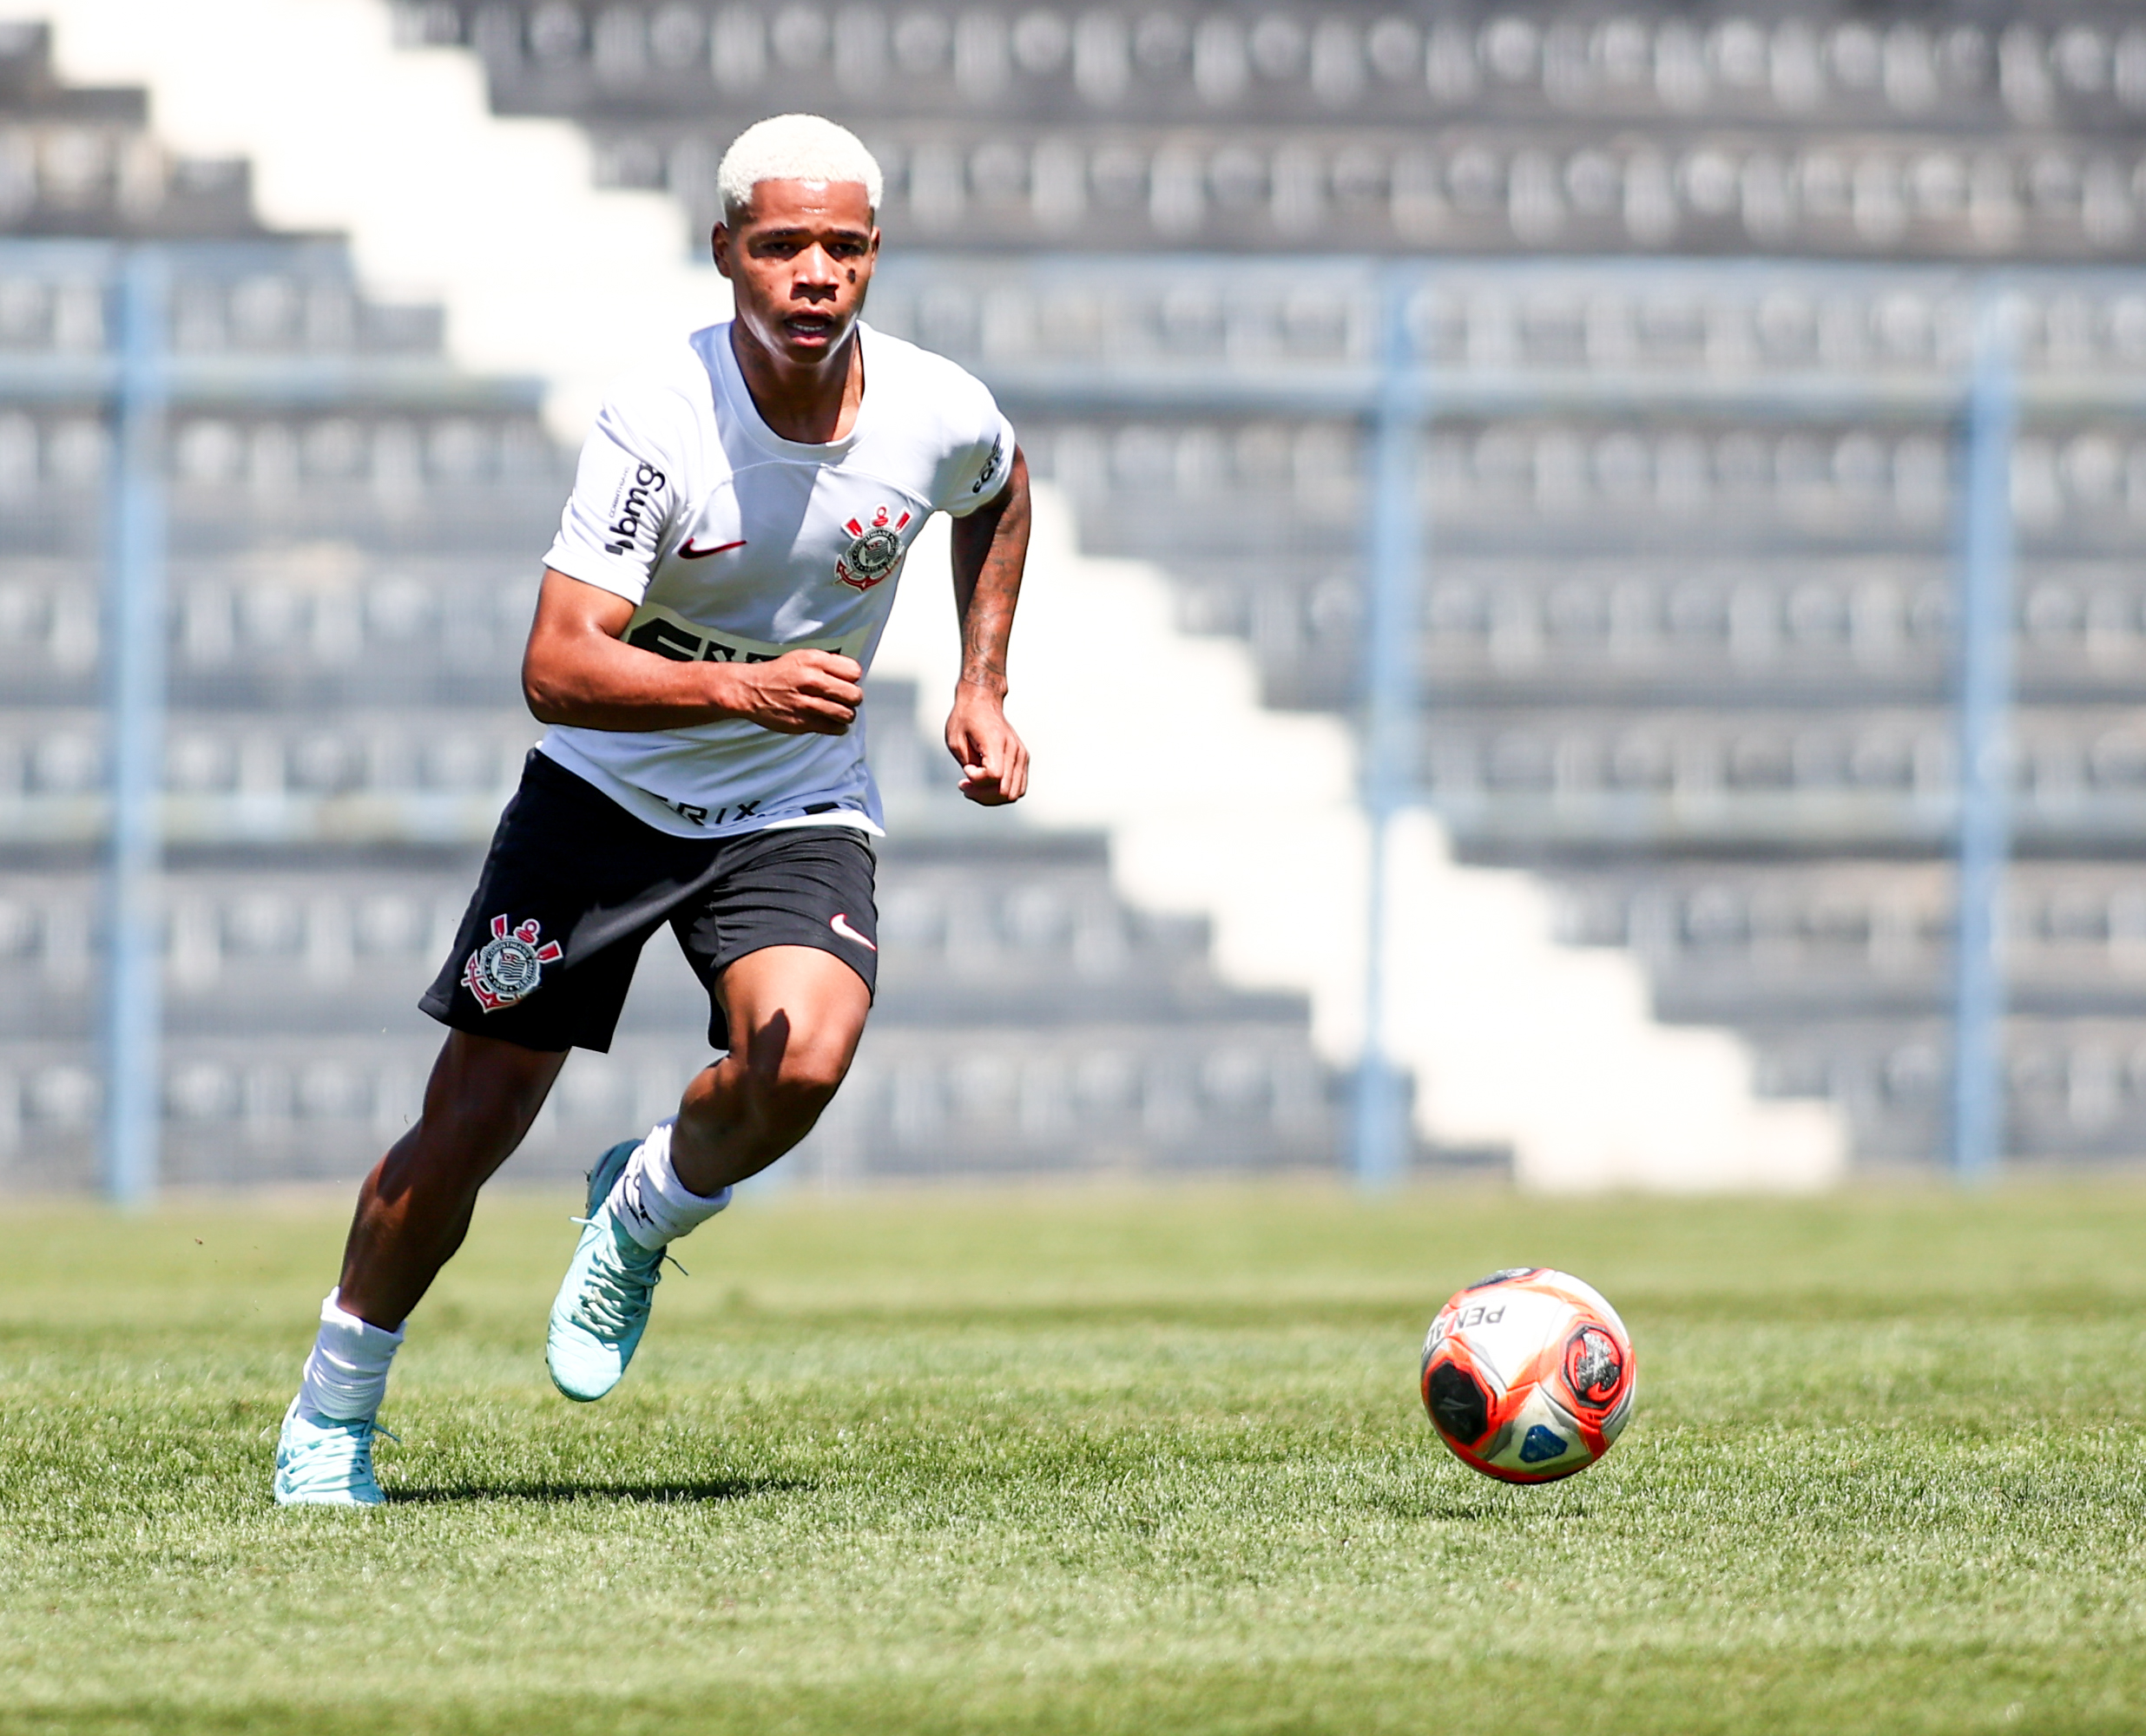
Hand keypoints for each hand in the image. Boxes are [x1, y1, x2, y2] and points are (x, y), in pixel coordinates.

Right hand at [725, 650, 862, 734]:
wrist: (751, 690)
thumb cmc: (780, 674)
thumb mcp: (804, 656)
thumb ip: (829, 663)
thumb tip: (853, 675)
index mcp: (814, 661)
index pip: (854, 672)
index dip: (852, 679)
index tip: (845, 682)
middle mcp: (811, 680)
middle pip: (854, 695)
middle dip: (853, 698)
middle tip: (846, 699)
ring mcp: (806, 703)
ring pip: (847, 714)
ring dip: (846, 715)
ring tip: (840, 712)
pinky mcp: (802, 722)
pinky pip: (835, 729)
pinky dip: (838, 727)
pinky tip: (832, 722)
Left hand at [945, 684, 1027, 804]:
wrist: (982, 702)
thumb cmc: (965, 719)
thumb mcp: (955, 741)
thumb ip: (968, 765)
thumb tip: (979, 784)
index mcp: (996, 742)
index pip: (994, 776)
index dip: (977, 780)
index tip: (965, 769)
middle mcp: (1014, 750)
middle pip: (1005, 791)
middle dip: (982, 795)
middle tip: (964, 785)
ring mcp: (1021, 755)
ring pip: (1013, 794)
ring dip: (991, 797)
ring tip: (974, 787)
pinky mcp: (1022, 760)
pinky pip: (1017, 788)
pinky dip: (1000, 793)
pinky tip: (985, 786)